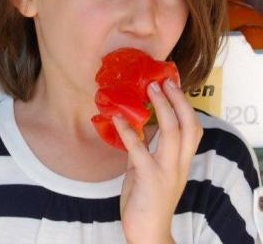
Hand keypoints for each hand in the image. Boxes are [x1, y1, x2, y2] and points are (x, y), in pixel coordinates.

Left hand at [112, 78, 202, 243]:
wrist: (148, 233)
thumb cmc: (148, 200)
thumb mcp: (148, 169)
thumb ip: (146, 149)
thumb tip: (135, 128)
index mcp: (181, 161)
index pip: (193, 128)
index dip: (184, 105)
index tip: (172, 85)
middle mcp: (179, 163)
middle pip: (188, 125)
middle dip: (178, 101)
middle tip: (164, 82)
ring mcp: (167, 170)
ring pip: (173, 132)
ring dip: (161, 108)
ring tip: (150, 89)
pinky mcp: (149, 177)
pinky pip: (139, 149)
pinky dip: (128, 131)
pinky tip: (117, 118)